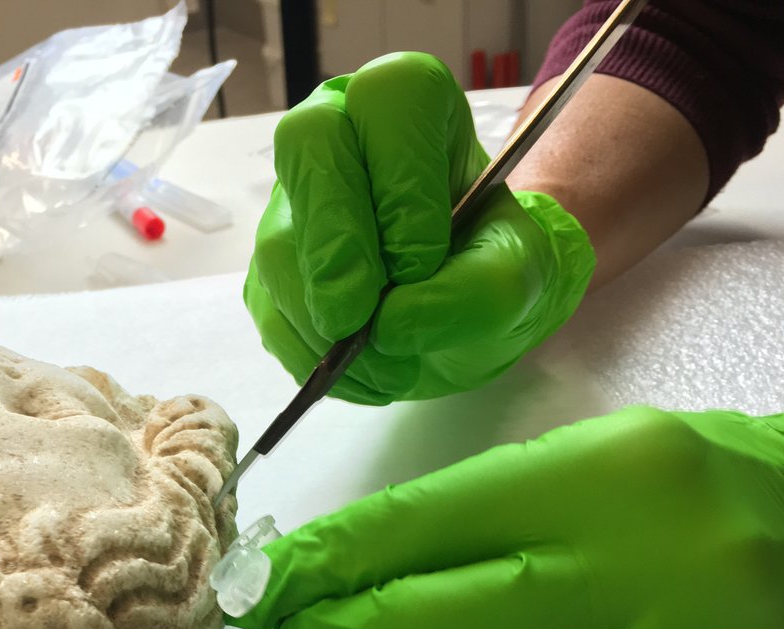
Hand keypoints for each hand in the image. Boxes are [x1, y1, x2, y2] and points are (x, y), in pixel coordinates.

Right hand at [245, 52, 594, 404]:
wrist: (462, 309)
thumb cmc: (490, 268)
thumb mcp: (516, 278)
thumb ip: (472, 292)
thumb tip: (385, 325)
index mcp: (409, 107)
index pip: (387, 100)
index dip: (400, 182)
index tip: (422, 262)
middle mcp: (339, 135)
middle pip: (308, 146)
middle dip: (336, 243)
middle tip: (362, 318)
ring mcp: (293, 201)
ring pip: (280, 242)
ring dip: (327, 318)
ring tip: (387, 366)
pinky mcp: (269, 267)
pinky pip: (267, 305)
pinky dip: (308, 352)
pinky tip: (357, 372)